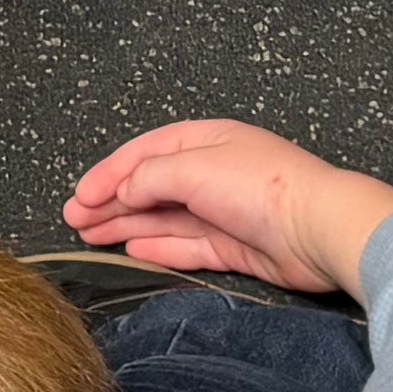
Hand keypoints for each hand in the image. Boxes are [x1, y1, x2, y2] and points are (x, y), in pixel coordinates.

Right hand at [62, 119, 392, 299]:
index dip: (108, 172)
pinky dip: (157, 247)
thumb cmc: (260, 187)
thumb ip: (149, 176)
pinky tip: (132, 250)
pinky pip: (185, 245)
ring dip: (126, 225)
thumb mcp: (193, 167)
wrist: (317, 229)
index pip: (144, 153)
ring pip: (163, 218)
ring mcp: (223, 211)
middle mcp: (213, 173)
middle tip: (75, 220)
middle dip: (111, 201)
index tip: (79, 195)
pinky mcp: (234, 247)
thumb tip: (122, 190)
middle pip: (150, 186)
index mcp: (205, 141)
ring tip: (90, 237)